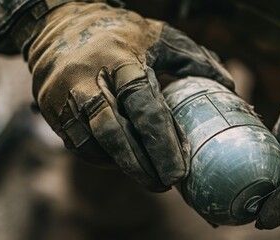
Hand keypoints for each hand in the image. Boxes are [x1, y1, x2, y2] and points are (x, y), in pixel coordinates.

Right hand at [25, 2, 232, 191]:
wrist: (57, 23)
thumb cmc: (119, 33)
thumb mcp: (158, 36)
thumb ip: (193, 60)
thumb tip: (229, 86)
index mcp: (121, 58)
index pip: (143, 104)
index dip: (161, 141)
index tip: (178, 171)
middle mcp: (88, 77)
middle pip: (114, 131)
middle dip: (141, 165)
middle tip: (165, 185)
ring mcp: (64, 94)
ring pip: (93, 142)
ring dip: (122, 165)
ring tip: (148, 179)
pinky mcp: (50, 108)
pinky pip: (76, 144)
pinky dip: (100, 158)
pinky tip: (121, 163)